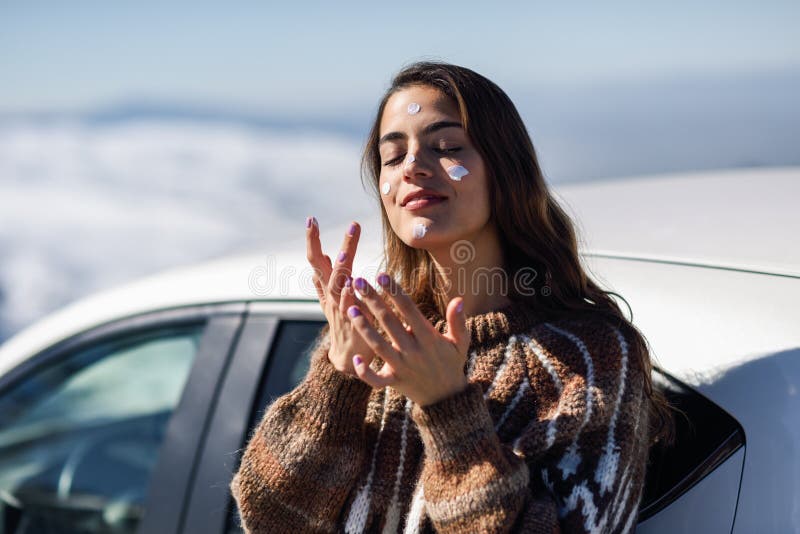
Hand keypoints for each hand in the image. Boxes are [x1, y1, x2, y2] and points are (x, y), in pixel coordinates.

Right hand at [305, 217, 374, 375]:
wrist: (348, 358)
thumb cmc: (344, 324)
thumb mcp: (331, 299)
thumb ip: (326, 278)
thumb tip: (323, 255)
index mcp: (327, 288)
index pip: (316, 260)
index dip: (313, 240)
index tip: (311, 219)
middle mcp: (330, 296)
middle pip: (324, 267)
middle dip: (325, 247)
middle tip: (336, 226)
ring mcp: (339, 309)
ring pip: (336, 286)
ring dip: (338, 270)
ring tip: (341, 254)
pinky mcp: (352, 322)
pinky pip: (350, 308)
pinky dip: (350, 296)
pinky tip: (352, 284)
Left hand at [345, 273, 470, 405]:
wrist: (447, 398)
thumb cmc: (452, 363)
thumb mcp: (461, 342)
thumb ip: (458, 321)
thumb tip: (459, 299)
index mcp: (428, 337)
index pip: (409, 309)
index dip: (395, 292)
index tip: (381, 275)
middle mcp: (413, 351)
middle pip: (389, 322)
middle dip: (373, 301)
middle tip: (358, 282)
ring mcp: (402, 367)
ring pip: (379, 346)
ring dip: (363, 327)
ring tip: (350, 309)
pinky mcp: (394, 382)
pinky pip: (376, 379)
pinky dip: (365, 372)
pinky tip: (356, 359)